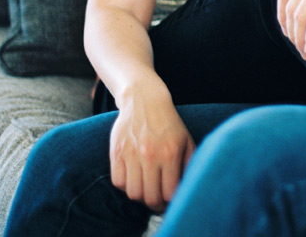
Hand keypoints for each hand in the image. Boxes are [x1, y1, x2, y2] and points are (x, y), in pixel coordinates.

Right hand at [109, 89, 195, 211]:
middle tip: (158, 201)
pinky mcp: (116, 152)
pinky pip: (117, 182)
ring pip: (132, 193)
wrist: (144, 101)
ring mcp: (131, 154)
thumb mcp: (186, 140)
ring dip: (140, 196)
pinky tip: (134, 179)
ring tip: (146, 190)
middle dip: (155, 204)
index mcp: (170, 153)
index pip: (169, 192)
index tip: (171, 201)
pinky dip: (126, 186)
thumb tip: (188, 186)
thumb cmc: (169, 123)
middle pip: (149, 197)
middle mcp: (150, 155)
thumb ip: (189, 163)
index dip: (171, 202)